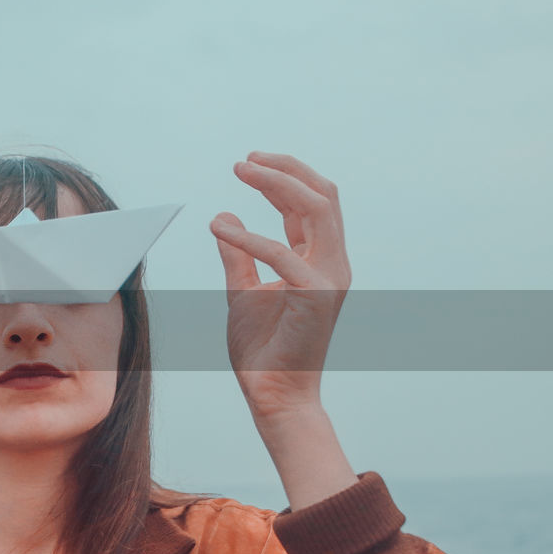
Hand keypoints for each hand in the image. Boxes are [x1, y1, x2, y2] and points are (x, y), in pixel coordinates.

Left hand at [210, 152, 350, 418]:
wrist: (273, 394)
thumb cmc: (262, 348)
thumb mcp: (241, 291)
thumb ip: (237, 255)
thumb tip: (225, 217)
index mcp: (318, 261)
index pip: (308, 205)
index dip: (281, 178)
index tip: (247, 163)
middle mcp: (332, 264)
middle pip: (322, 196)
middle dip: (285, 169)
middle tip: (244, 159)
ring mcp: (330, 278)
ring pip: (316, 209)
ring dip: (277, 184)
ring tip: (242, 170)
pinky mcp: (317, 295)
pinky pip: (283, 251)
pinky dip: (250, 237)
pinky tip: (220, 229)